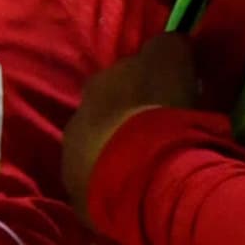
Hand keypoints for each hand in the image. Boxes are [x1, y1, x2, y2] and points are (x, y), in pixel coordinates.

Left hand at [61, 32, 201, 209]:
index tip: (166, 98)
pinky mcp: (80, 202)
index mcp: (98, 84)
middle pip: (104, 118)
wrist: (148, 172)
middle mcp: (77, 120)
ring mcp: (73, 164)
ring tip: (149, 168)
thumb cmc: (160, 109)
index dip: (144, 88)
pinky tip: (140, 194)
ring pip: (99, 156)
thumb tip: (169, 42)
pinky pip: (101, 192)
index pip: (120, 79)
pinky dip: (117, 190)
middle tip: (157, 135)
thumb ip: (167, 45)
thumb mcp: (171, 57)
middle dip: (126, 123)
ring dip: (118, 157)